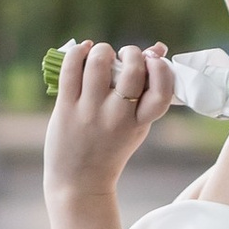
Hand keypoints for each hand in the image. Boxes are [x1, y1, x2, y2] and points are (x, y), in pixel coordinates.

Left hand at [45, 39, 176, 203]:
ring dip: (102, 50)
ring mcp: (90, 112)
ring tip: (101, 55)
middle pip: (132, 71)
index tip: (153, 63)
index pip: (162, 92)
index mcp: (140, 124)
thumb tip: (157, 47)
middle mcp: (117, 117)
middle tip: (125, 56)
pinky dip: (78, 52)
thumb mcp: (137, 125)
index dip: (161, 69)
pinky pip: (71, 69)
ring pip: (98, 63)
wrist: (80, 182)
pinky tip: (83, 50)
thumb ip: (147, 91)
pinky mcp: (66, 108)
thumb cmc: (111, 147)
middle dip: (131, 53)